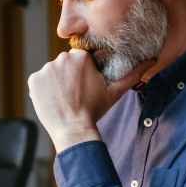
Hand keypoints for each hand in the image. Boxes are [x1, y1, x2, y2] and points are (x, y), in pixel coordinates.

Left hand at [27, 50, 153, 151]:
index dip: (82, 73)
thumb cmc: (95, 110)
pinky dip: (43, 90)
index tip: (85, 86)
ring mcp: (45, 69)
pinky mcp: (33, 80)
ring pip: (52, 73)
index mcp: (80, 56)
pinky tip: (53, 100)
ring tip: (64, 99)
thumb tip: (151, 61)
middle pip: (65, 64)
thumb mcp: (115, 91)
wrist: (73, 130)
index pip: (80, 59)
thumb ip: (133, 73)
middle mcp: (61, 58)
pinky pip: (39, 81)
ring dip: (56, 83)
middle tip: (75, 94)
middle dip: (69, 76)